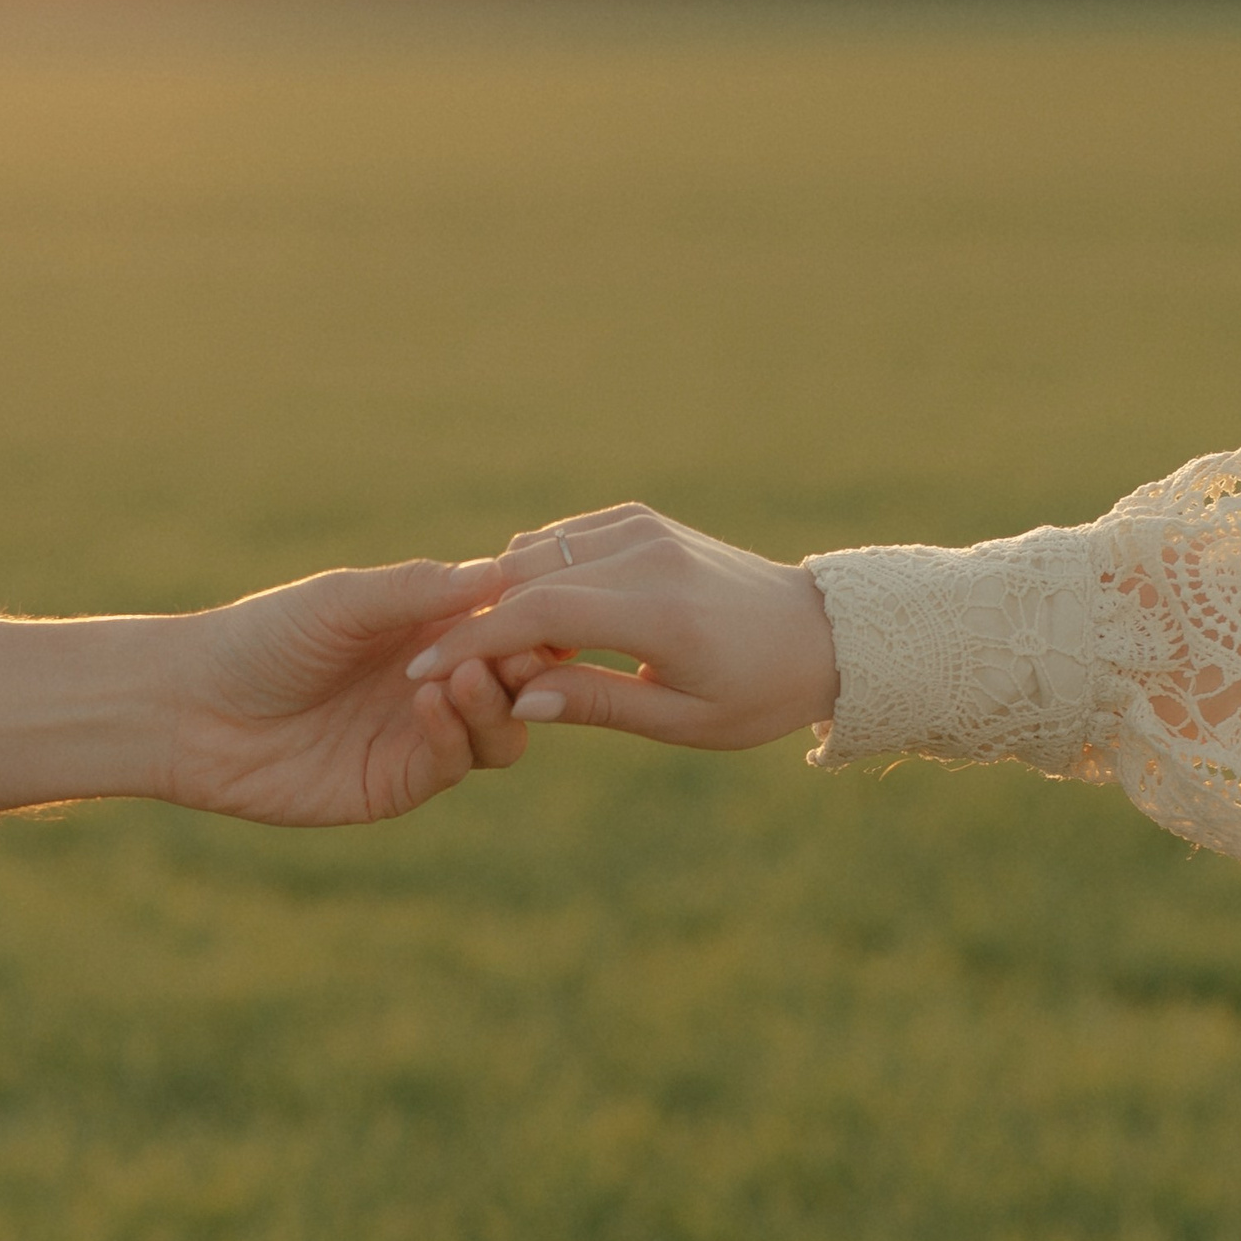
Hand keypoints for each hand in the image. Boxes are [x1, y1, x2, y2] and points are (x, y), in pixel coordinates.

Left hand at [164, 558, 528, 824]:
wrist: (189, 708)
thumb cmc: (261, 637)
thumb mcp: (341, 601)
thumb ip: (417, 590)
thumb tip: (501, 571)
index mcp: (432, 627)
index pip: (513, 625)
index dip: (536, 620)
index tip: (544, 606)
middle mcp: (439, 682)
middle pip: (522, 684)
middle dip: (527, 667)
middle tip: (518, 652)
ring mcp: (421, 737)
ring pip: (502, 732)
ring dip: (496, 704)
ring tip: (469, 676)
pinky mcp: (397, 784)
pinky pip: (450, 764)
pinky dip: (453, 734)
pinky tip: (431, 702)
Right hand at [404, 505, 838, 749]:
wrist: (817, 632)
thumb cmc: (756, 693)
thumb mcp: (683, 721)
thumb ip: (597, 705)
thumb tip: (518, 702)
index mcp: (659, 612)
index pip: (538, 613)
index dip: (472, 643)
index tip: (423, 672)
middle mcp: (646, 554)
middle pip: (525, 574)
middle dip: (474, 620)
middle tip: (439, 667)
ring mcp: (642, 528)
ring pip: (536, 551)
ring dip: (504, 596)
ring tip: (496, 653)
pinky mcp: (640, 519)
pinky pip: (562, 540)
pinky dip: (534, 574)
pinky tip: (534, 620)